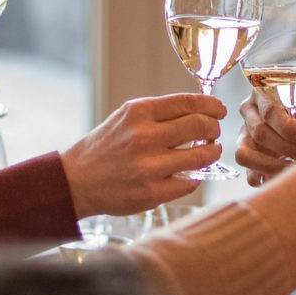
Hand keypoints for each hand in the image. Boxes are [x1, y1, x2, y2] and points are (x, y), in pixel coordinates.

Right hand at [59, 93, 225, 216]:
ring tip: (207, 152)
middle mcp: (144, 137)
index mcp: (138, 112)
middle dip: (214, 129)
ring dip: (212, 153)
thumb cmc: (106, 147)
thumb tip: (201, 111)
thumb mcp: (127, 118)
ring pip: (202, 156)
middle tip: (212, 134)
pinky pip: (190, 182)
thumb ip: (160, 114)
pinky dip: (195, 177)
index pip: (190, 102)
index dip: (212, 105)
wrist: (76, 180)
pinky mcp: (152, 193)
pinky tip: (187, 174)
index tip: (219, 110)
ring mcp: (149, 167)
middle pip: (201, 126)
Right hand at [236, 88, 295, 185]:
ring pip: (246, 155)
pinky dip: (268, 178)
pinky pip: (250, 175)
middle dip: (287, 147)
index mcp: (261, 94)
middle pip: (259, 134)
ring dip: (274, 166)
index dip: (288, 128)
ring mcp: (245, 136)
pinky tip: (287, 175)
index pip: (269, 112)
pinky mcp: (250, 158)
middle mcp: (249, 114)